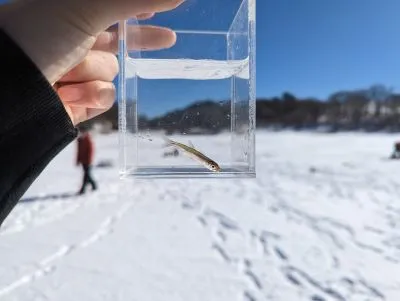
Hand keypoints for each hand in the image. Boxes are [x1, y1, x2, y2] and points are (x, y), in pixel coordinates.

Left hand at [0, 0, 183, 124]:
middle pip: (118, 42)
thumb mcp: (89, 8)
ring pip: (110, 73)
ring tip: (65, 72)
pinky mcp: (77, 100)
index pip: (112, 9)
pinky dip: (90, 97)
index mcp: (69, 14)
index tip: (157, 9)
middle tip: (169, 39)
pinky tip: (68, 95)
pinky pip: (104, 97)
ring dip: (92, 74)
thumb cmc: (39, 36)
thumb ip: (134, 0)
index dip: (137, 10)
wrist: (7, 91)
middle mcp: (72, 41)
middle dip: (140, 41)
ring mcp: (75, 72)